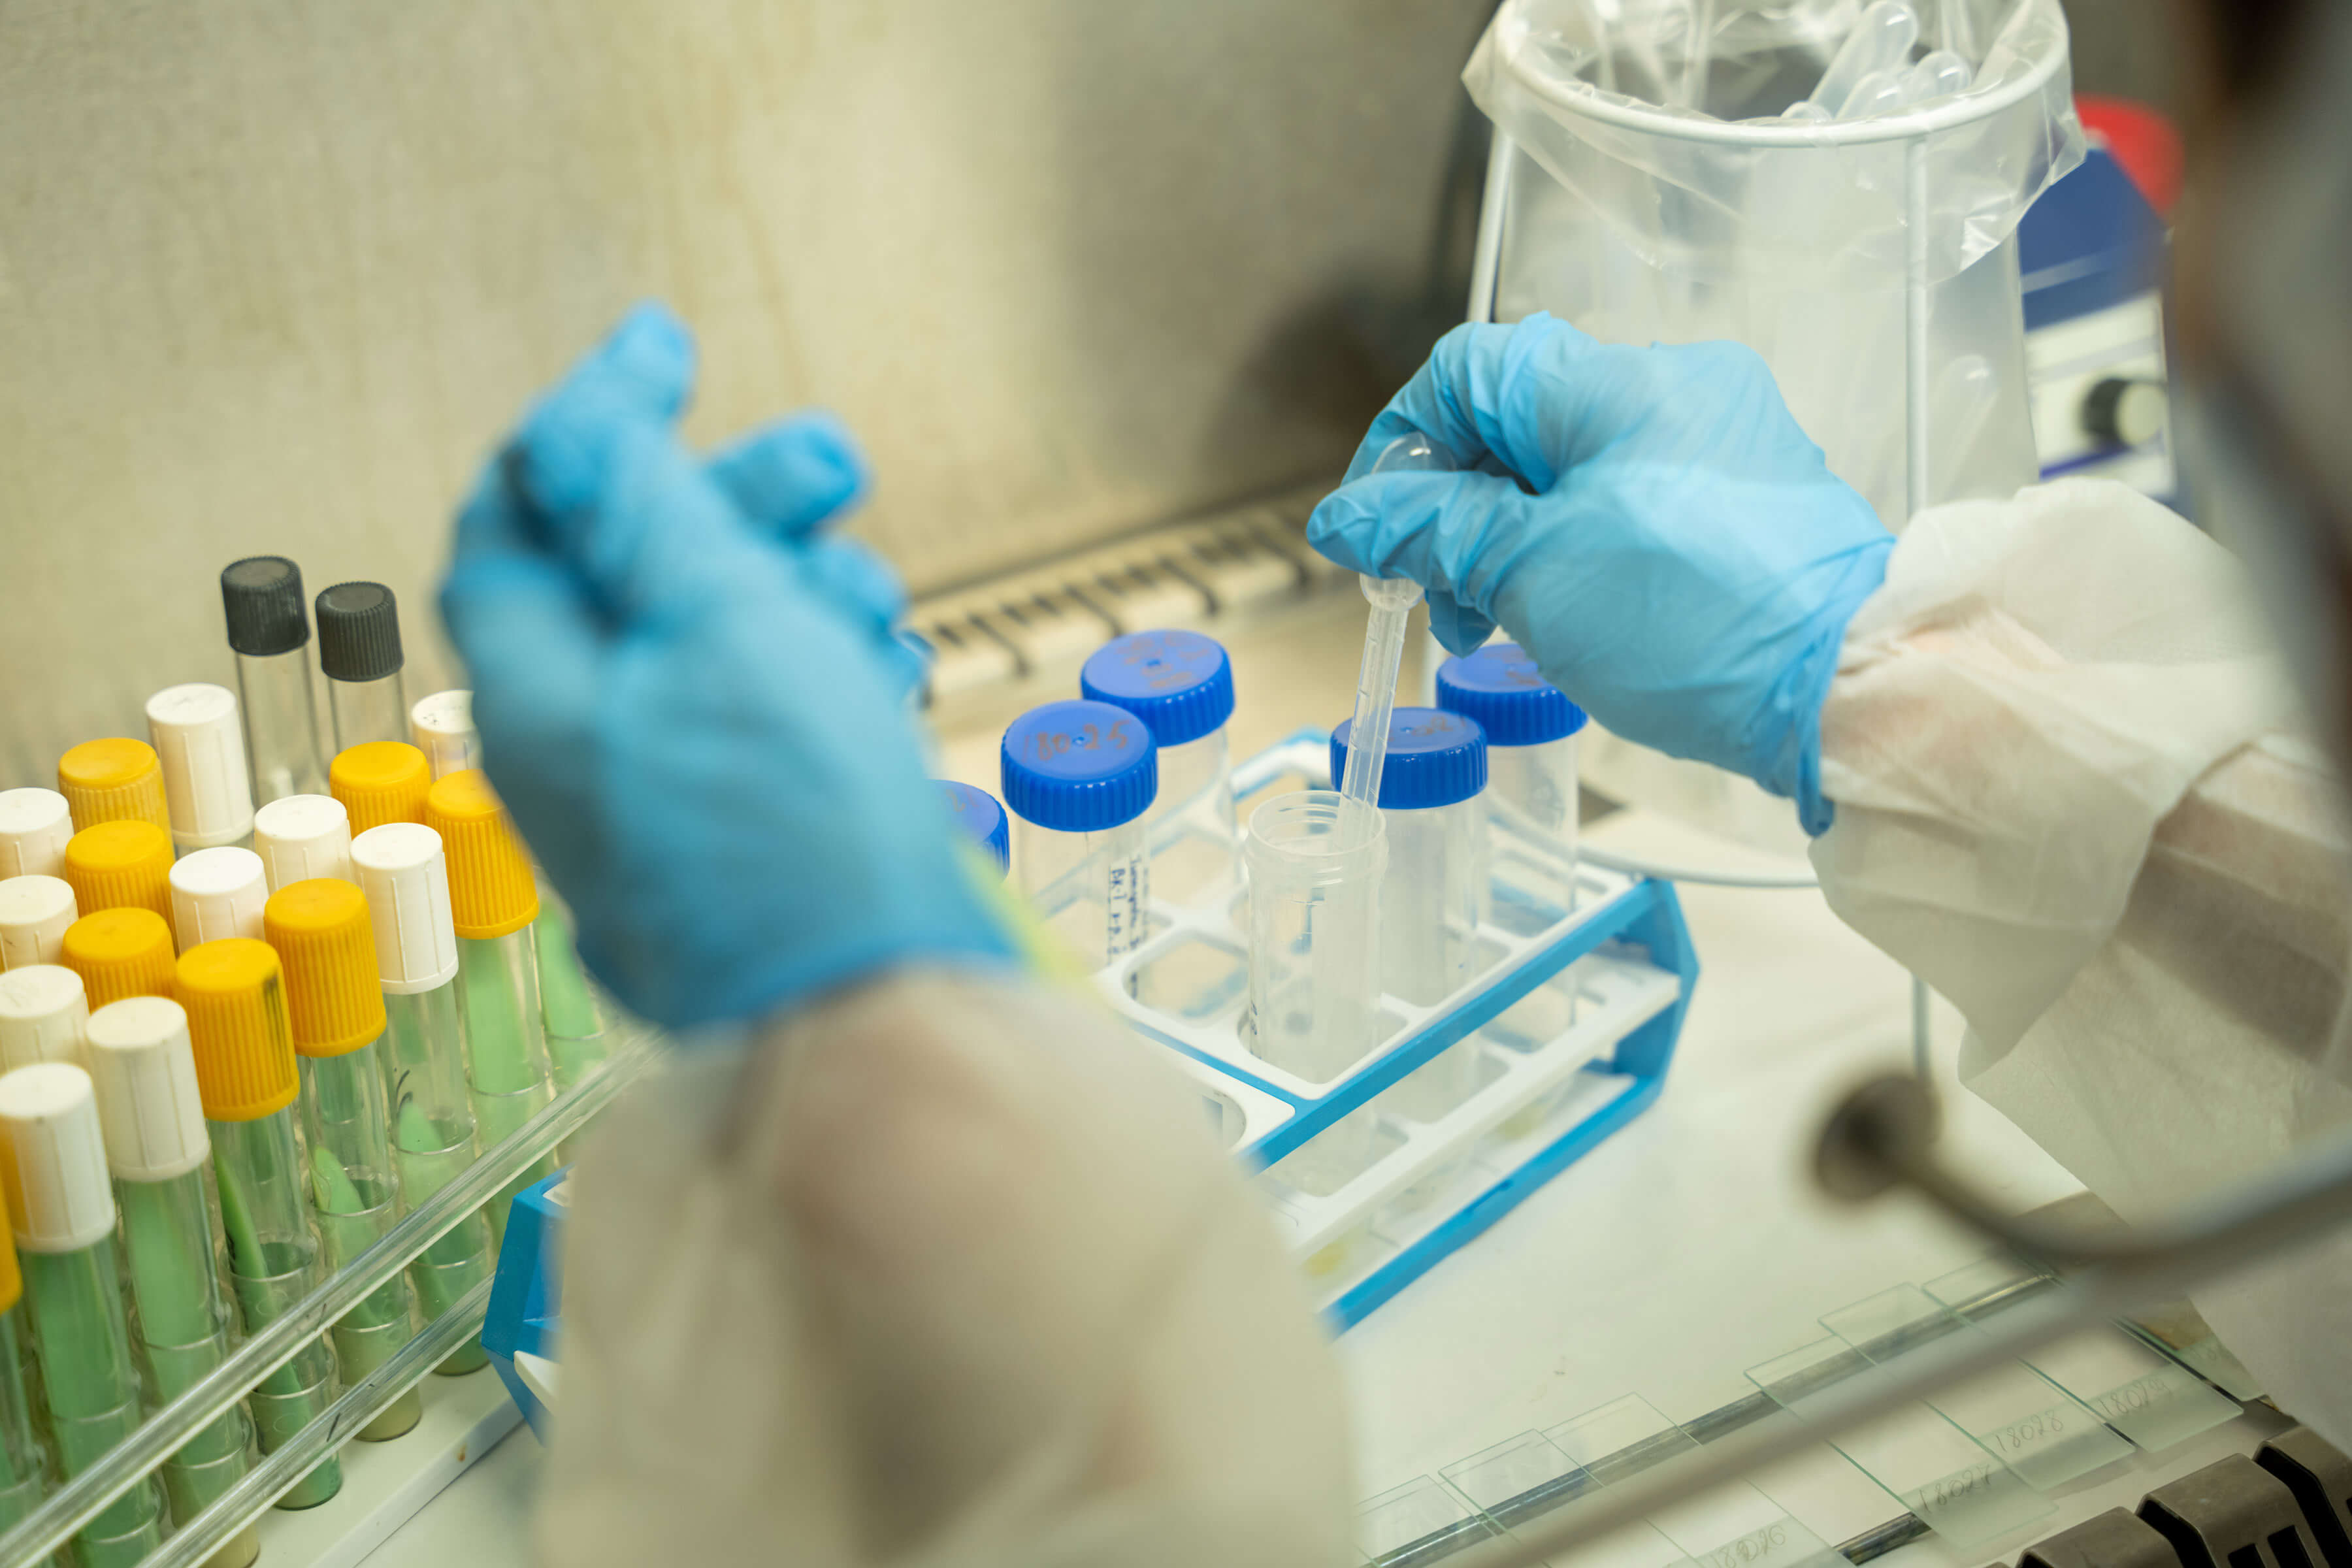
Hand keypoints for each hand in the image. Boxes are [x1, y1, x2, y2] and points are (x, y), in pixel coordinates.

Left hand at [441, 304, 1013, 1027]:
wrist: (882, 1014)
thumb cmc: (794, 825)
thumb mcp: (717, 621)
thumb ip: (643, 504)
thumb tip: (582, 396)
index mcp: (541, 696)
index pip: (517, 522)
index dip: (589, 426)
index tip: (670, 351)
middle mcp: (592, 749)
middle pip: (633, 575)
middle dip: (732, 502)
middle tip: (830, 467)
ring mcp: (676, 798)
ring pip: (721, 641)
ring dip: (799, 589)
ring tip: (868, 602)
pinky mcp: (756, 834)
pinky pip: (774, 717)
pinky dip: (827, 673)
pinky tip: (886, 676)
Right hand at [1307, 313, 1892, 832]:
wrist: (1847, 687)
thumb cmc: (1696, 620)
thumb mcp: (1530, 573)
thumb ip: (1429, 530)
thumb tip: (1347, 517)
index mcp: (1615, 381)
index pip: (1466, 369)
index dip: (1403, 443)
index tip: (1380, 529)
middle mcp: (1674, 388)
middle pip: (1517, 422)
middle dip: (1456, 508)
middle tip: (1439, 599)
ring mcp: (1719, 442)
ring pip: (1572, 469)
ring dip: (1512, 539)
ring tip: (1500, 624)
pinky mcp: (1747, 500)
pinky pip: (1631, 503)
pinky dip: (1578, 550)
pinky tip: (1572, 617)